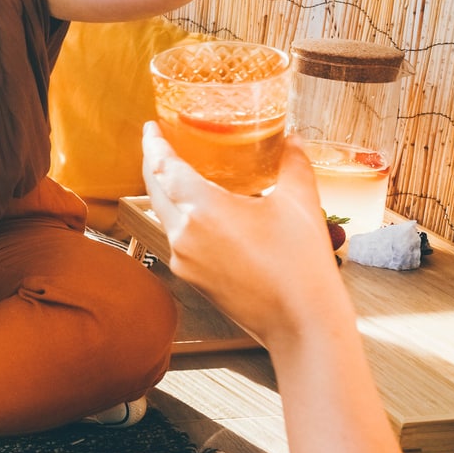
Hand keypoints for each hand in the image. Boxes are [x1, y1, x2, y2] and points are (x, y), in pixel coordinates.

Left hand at [140, 124, 350, 348]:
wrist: (302, 324)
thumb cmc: (301, 266)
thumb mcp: (300, 203)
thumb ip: (292, 163)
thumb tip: (290, 139)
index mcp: (202, 210)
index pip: (162, 167)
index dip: (154, 143)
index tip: (151, 127)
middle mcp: (183, 234)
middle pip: (155, 189)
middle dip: (154, 164)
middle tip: (161, 144)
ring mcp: (183, 259)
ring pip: (164, 215)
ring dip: (167, 192)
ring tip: (181, 174)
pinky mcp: (191, 278)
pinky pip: (177, 238)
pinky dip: (181, 218)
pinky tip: (200, 212)